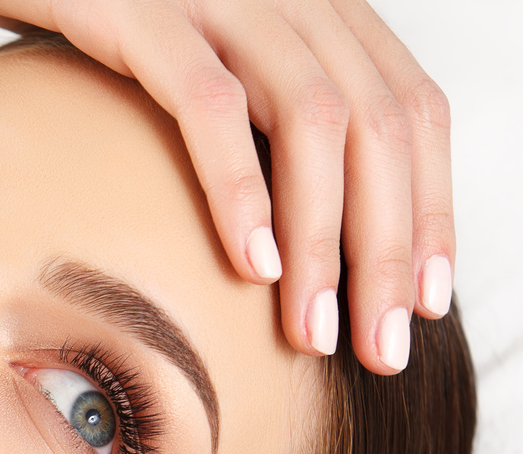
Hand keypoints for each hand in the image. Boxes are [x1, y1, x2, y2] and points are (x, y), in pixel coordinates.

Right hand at [0, 0, 453, 372]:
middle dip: (390, 249)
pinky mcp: (145, 11)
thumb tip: (288, 234)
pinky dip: (239, 190)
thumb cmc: (91, 17)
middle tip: (381, 349)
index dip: (431, 207)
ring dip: (324, 239)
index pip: (410, 108)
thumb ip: (252, 119)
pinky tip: (249, 266)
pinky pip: (210, 105)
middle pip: (378, 124)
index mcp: (313, 5)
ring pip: (313, 120)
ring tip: (313, 330)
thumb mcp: (194, 63)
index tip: (426, 303)